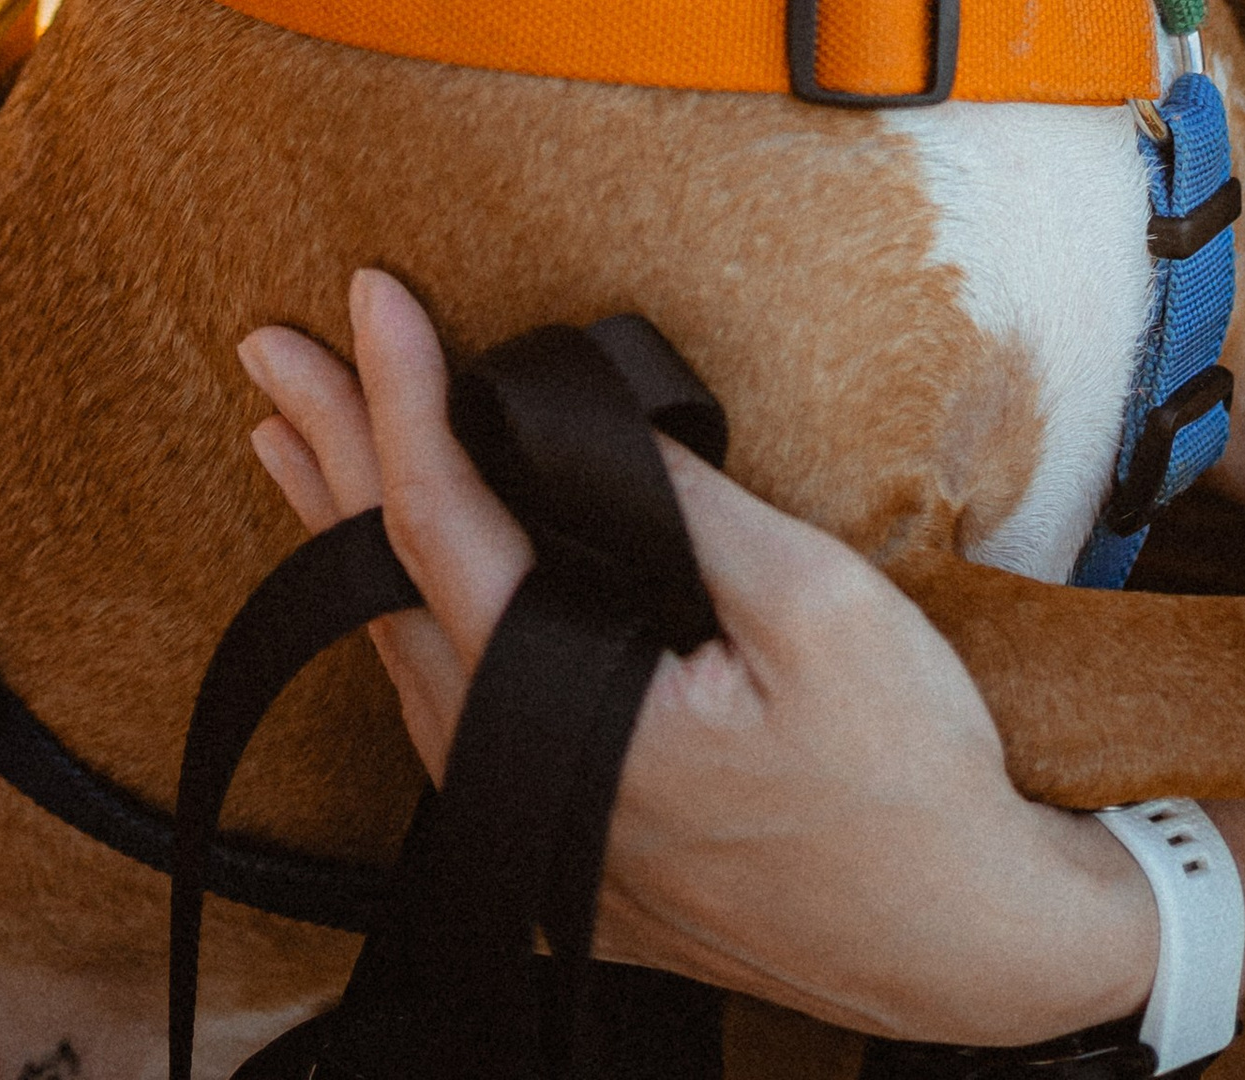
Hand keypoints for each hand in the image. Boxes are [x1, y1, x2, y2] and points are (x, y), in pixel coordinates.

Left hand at [241, 274, 1157, 1043]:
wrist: (970, 950)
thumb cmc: (910, 781)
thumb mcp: (820, 609)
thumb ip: (690, 510)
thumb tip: (595, 421)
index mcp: (570, 714)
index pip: (438, 525)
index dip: (397, 399)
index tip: (368, 294)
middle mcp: (521, 783)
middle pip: (389, 589)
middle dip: (331, 454)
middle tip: (273, 346)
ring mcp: (539, 830)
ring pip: (407, 659)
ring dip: (355, 540)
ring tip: (303, 444)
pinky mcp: (573, 856)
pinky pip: (457, 719)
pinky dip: (414, 624)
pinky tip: (409, 588)